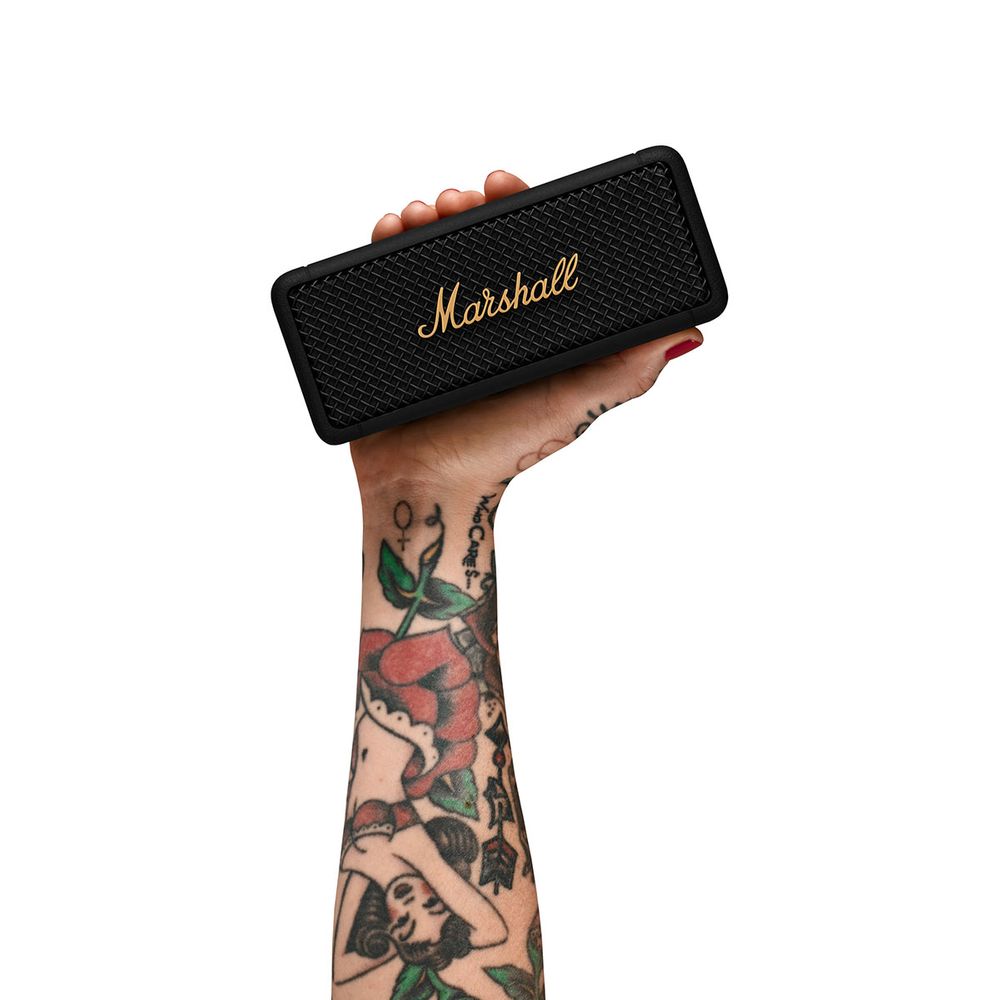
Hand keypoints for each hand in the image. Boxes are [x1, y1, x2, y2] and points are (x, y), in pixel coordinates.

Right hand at [351, 170, 702, 497]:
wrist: (426, 488)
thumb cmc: (501, 455)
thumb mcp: (574, 407)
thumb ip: (626, 371)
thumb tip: (689, 333)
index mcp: (530, 325)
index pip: (532, 249)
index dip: (520, 208)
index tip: (504, 183)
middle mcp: (487, 319)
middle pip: (477, 241)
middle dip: (466, 207)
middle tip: (457, 198)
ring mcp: (441, 325)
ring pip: (432, 253)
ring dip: (424, 219)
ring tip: (417, 214)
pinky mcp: (401, 335)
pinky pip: (389, 281)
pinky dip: (386, 246)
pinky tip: (387, 229)